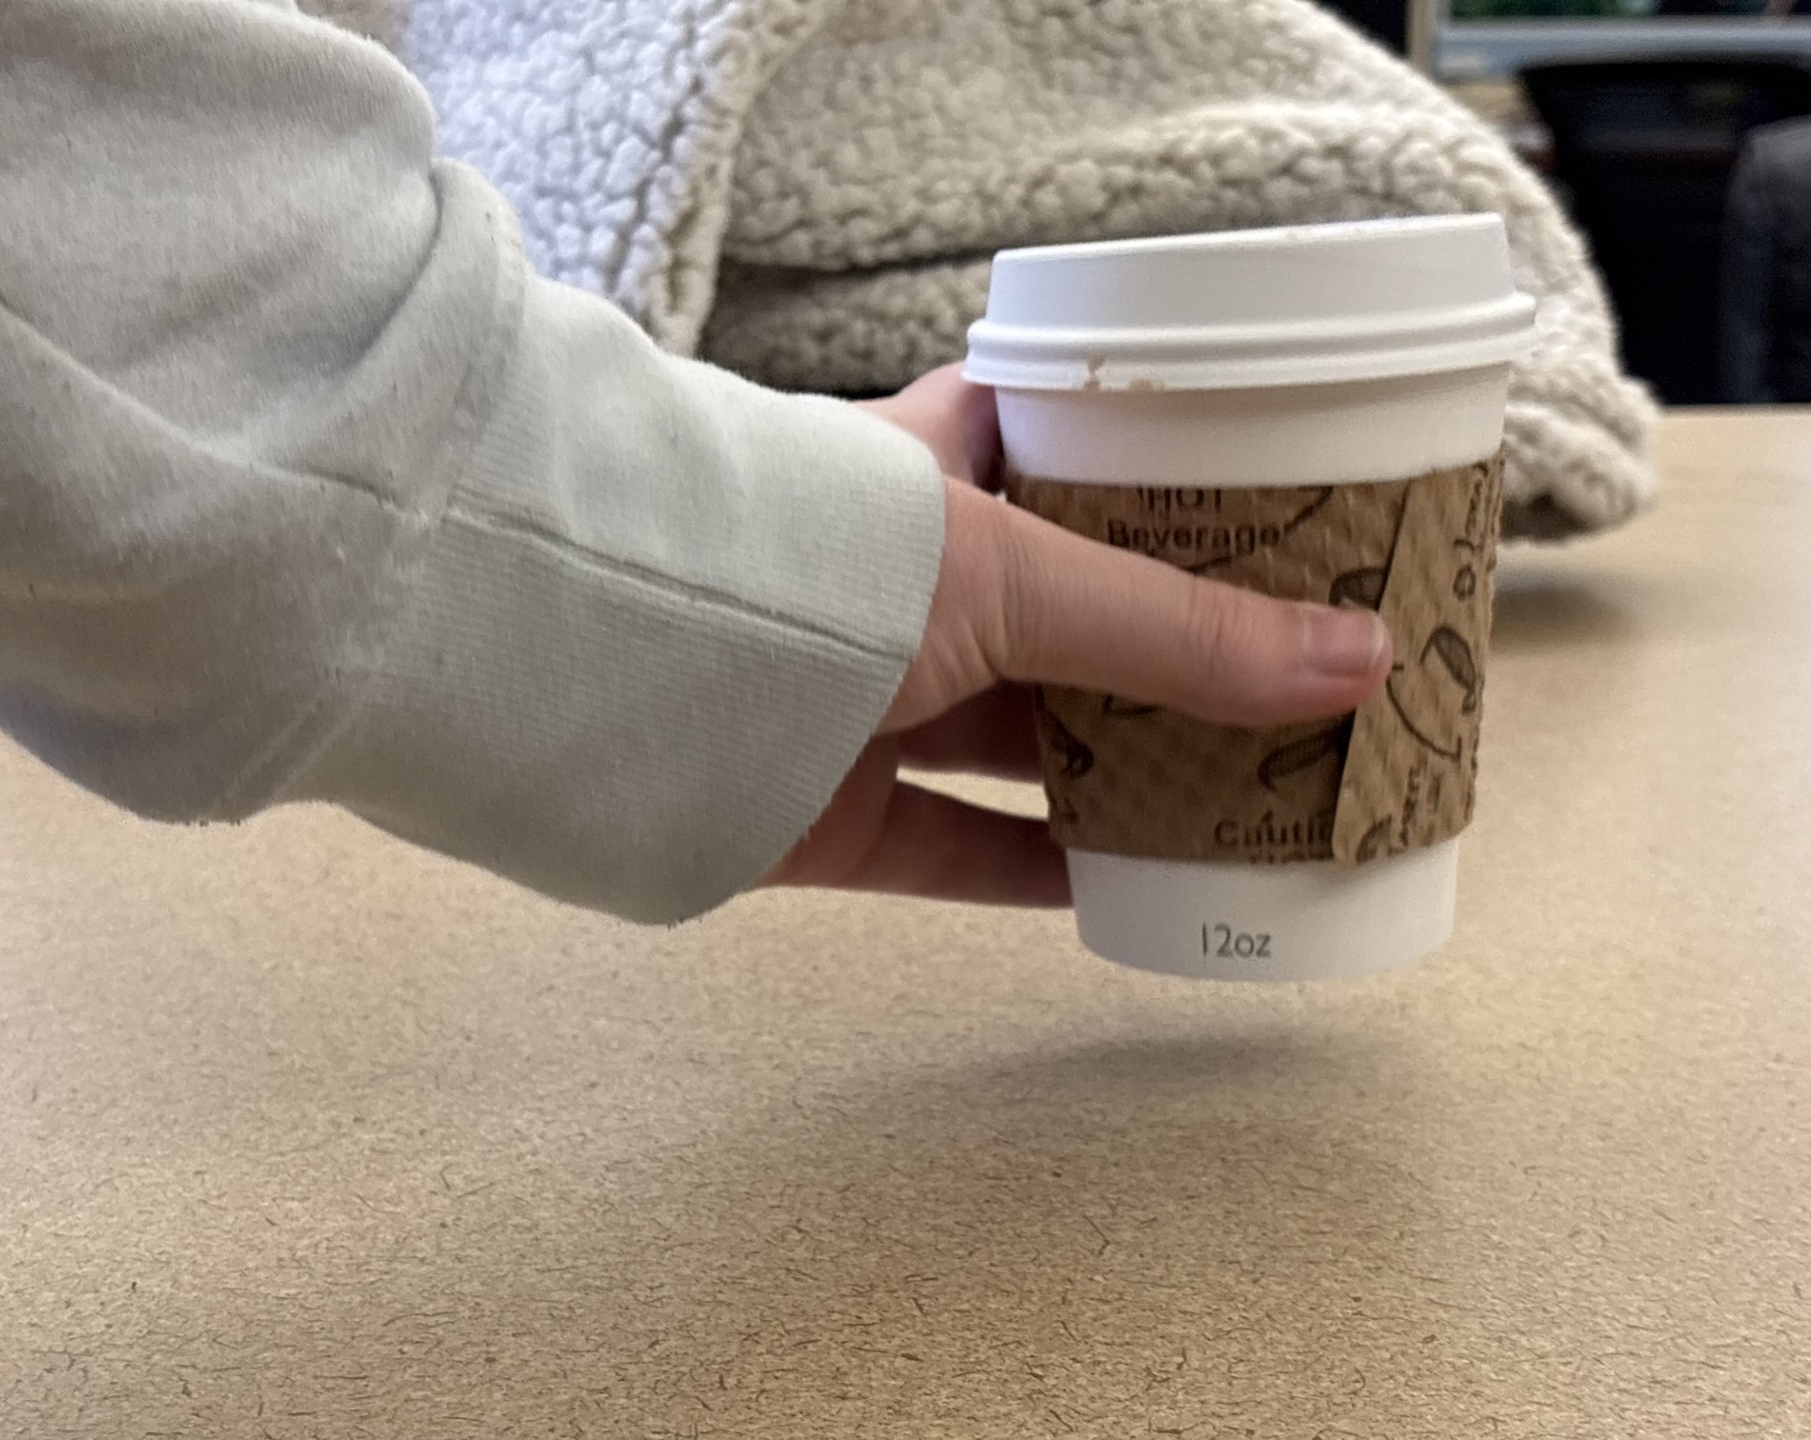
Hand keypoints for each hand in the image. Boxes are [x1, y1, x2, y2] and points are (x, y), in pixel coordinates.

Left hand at [764, 366, 1391, 906]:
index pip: (1064, 453)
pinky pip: (953, 853)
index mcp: (939, 477)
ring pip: (1015, 744)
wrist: (615, 670)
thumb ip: (1178, 629)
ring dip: (1116, 773)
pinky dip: (1035, 874)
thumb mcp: (1016, 576)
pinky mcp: (830, 817)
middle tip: (1289, 679)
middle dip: (1164, 653)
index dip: (1161, 475)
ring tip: (1244, 792)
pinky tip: (1130, 892)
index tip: (1267, 510)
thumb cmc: (814, 563)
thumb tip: (1359, 661)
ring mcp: (865, 706)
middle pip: (1061, 621)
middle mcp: (904, 590)